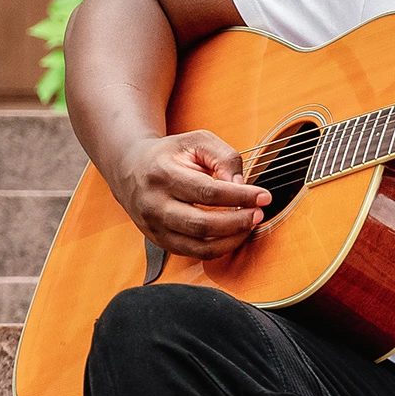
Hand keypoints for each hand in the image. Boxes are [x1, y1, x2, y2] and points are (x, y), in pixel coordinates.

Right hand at [111, 128, 267, 261]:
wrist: (130, 169)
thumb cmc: (169, 154)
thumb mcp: (196, 141)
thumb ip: (223, 157)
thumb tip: (241, 185)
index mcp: (162, 174)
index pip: (208, 192)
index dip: (240, 197)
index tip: (264, 196)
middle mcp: (154, 204)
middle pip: (203, 224)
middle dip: (237, 222)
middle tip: (258, 213)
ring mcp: (155, 227)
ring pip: (199, 246)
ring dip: (232, 239)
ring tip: (249, 224)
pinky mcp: (160, 241)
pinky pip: (195, 254)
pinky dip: (219, 248)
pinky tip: (232, 234)